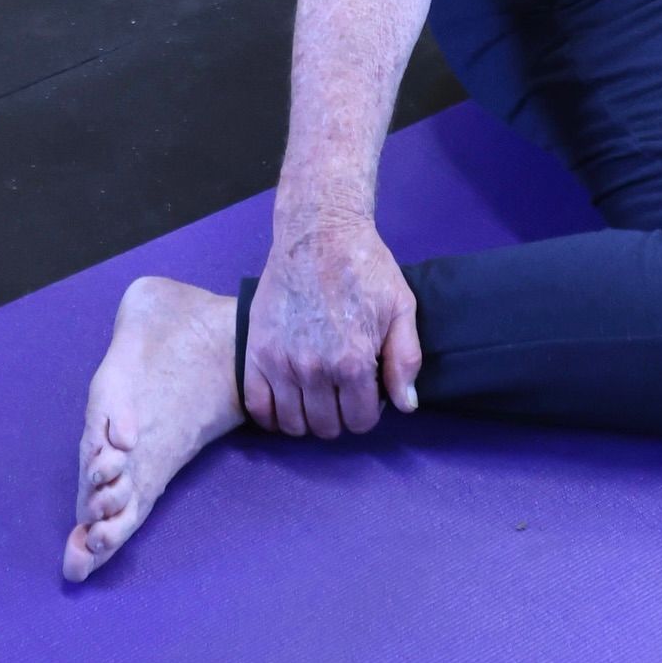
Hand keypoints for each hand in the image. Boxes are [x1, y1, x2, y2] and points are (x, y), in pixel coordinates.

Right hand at [243, 212, 421, 437]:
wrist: (318, 234)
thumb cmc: (364, 268)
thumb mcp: (401, 307)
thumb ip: (405, 359)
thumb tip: (406, 406)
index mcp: (353, 362)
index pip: (360, 421)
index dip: (367, 411)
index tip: (366, 391)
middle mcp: (314, 370)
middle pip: (326, 427)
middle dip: (339, 415)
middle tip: (341, 391)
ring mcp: (280, 363)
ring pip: (293, 424)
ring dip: (307, 418)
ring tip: (316, 396)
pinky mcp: (255, 353)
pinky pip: (258, 408)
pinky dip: (272, 415)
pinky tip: (285, 402)